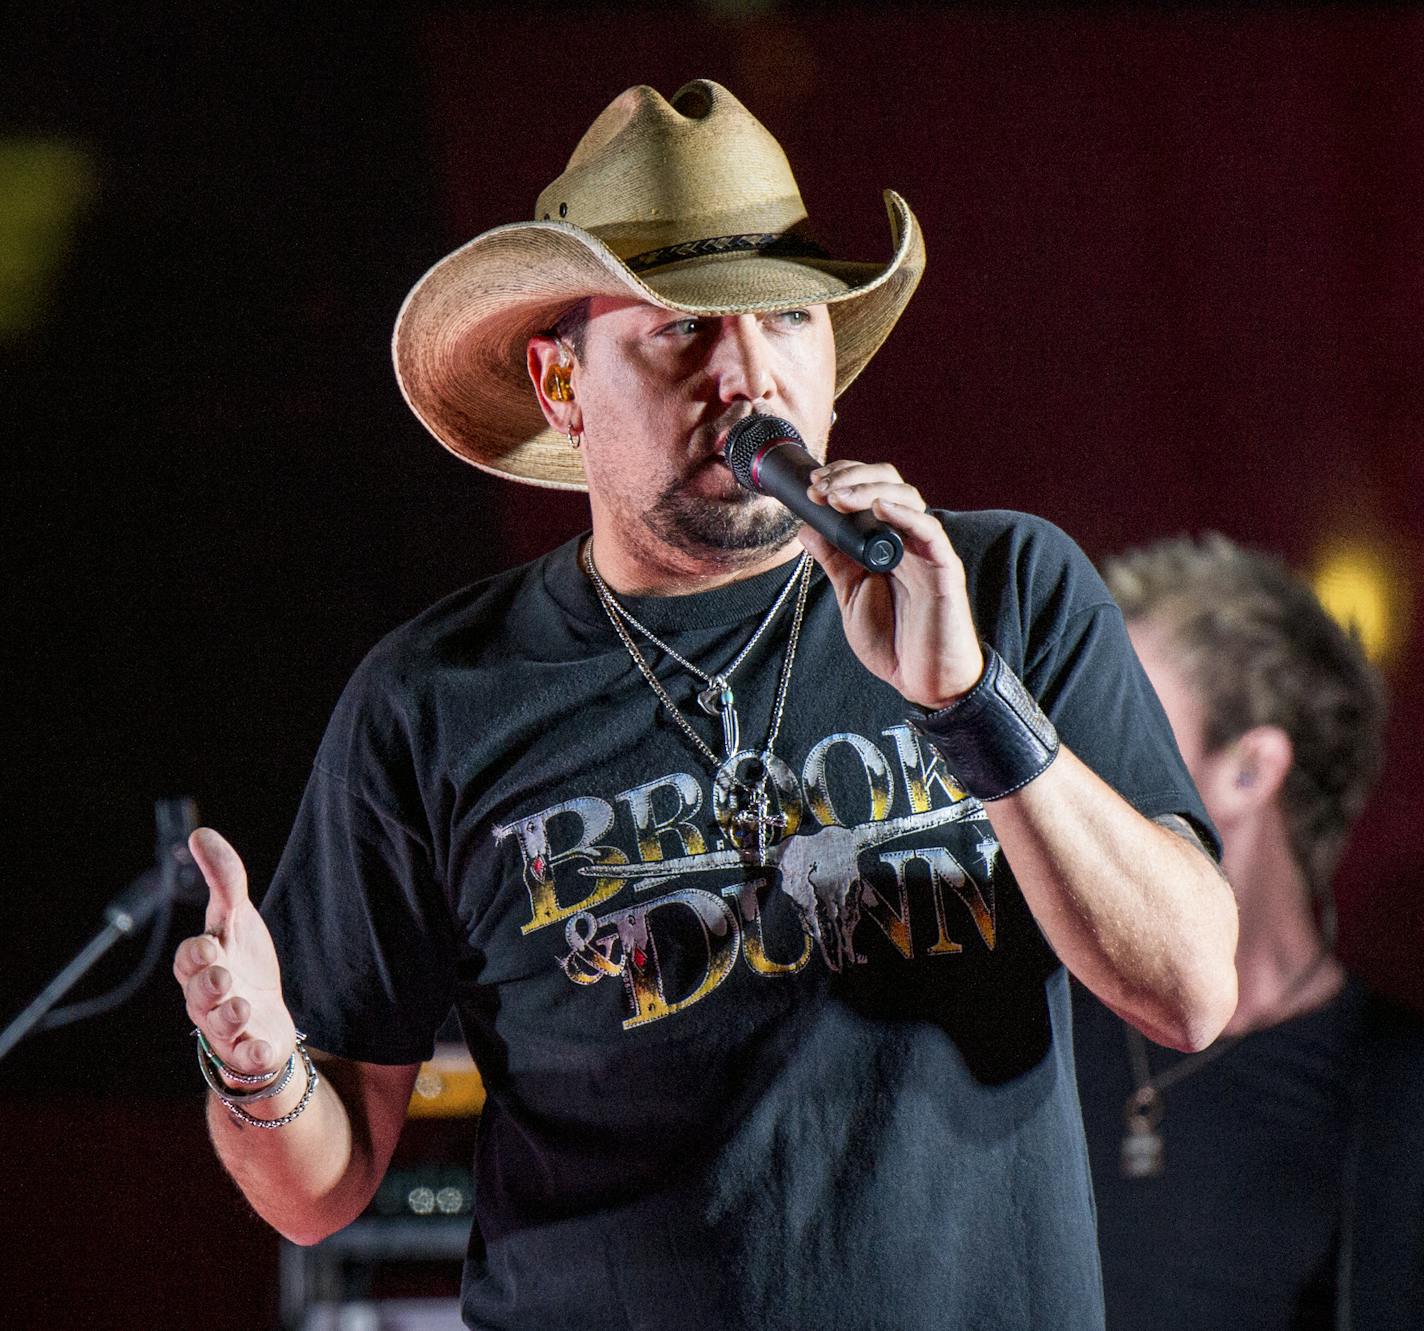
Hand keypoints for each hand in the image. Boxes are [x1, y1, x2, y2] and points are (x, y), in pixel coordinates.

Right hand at [173, 827, 295, 1081]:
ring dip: (230, 1016)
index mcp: (203, 966)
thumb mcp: (235, 918)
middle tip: (222, 976)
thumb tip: (200, 833)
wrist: (263, 1019)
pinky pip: (248, 1058)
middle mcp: (210, 1000)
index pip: (188, 959)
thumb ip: (224, 879)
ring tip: (242, 1006)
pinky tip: (263, 1047)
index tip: (209, 944)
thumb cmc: (242, 962)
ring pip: (220, 1027)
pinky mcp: (253, 1051)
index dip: (195, 953)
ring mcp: (230, 1029)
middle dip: (208, 986)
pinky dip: (253, 1054)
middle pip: (199, 995)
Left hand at [799, 459, 982, 708]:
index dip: (843, 479)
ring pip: (908, 499)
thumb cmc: (893, 641)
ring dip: (869, 490)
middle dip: (852, 477)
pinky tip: (880, 507)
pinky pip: (929, 532)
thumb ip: (833, 561)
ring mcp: (927, 552)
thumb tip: (806, 528)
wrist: (923, 680)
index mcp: (886, 542)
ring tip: (838, 497)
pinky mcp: (944, 569)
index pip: (870, 491)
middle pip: (890, 484)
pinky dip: (905, 514)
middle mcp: (908, 539)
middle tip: (820, 488)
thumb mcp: (850, 595)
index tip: (812, 485)